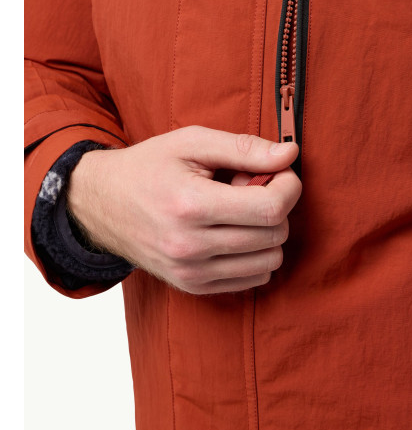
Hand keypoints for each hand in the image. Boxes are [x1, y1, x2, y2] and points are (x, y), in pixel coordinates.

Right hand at [67, 126, 301, 293]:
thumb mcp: (191, 142)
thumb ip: (243, 147)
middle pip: (274, 235)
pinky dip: (255, 255)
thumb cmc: (149, 167)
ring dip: (267, 232)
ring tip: (238, 212)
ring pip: (269, 261)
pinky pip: (253, 279)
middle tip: (250, 187)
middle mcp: (190, 247)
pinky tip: (233, 232)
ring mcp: (190, 273)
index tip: (280, 172)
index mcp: (190, 205)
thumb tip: (290, 155)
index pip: (270, 209)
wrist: (103, 204)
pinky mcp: (192, 287)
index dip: (288, 186)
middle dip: (277, 206)